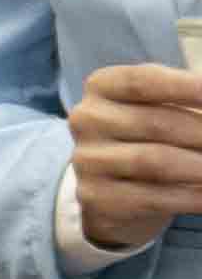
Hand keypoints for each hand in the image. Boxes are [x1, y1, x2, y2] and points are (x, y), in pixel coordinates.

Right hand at [72, 64, 201, 249]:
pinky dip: (190, 197)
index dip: (185, 87)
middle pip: (156, 123)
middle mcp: (87, 119)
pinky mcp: (95, 196)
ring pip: (154, 161)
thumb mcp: (163, 108)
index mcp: (102, 86)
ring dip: (199, 167)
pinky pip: (152, 197)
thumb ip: (190, 102)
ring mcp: (88, 159)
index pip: (143, 81)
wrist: (115, 187)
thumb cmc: (151, 137)